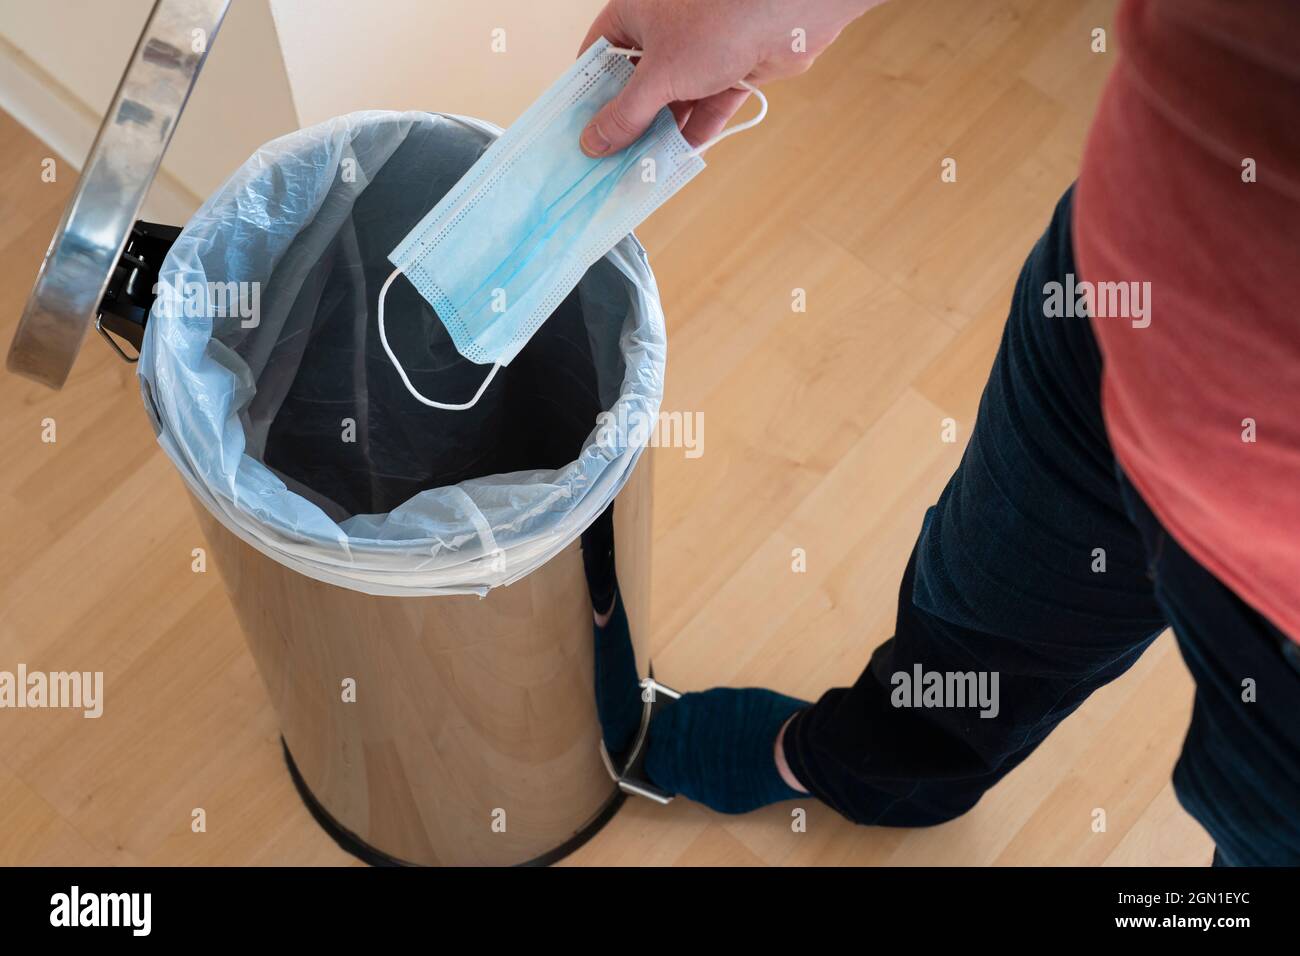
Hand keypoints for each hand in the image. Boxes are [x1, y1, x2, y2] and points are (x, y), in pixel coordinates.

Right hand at [578, 0, 884, 156]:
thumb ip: (625, 114)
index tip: (578, 132)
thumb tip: (593, 143)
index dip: (587, 95)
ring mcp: (699, 52)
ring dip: (658, 135)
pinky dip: (693, 132)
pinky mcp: (730, 71)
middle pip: (635, 85)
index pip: (598, 57)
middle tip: (608, 161)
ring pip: (670, 101)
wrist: (788, 12)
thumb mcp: (658, 75)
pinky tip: (676, 160)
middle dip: (626, 123)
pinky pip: (704, 108)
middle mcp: (664, 30)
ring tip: (639, 170)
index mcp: (635, 14)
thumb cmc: (717, 20)